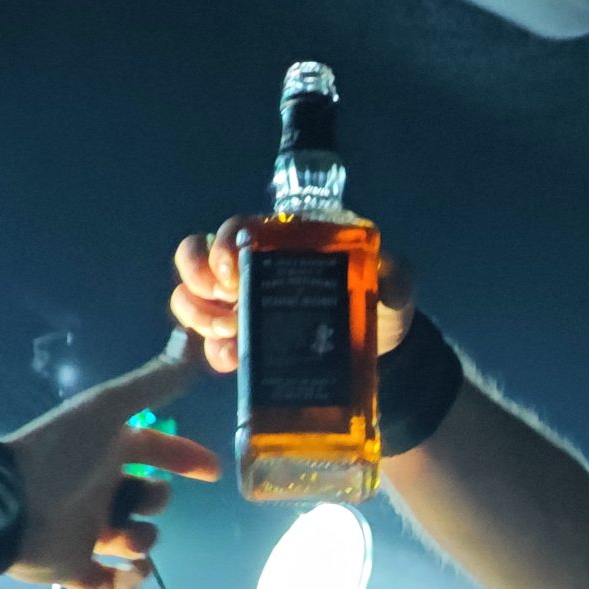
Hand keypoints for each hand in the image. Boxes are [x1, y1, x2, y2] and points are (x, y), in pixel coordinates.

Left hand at [3, 340, 223, 588]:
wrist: (7, 505)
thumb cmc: (60, 455)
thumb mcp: (110, 409)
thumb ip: (153, 383)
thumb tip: (193, 345)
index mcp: (105, 452)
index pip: (153, 451)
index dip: (184, 458)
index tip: (212, 472)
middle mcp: (97, 488)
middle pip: (146, 498)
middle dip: (156, 501)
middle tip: (143, 502)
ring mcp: (84, 529)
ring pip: (134, 540)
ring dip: (143, 540)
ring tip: (127, 539)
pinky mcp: (73, 567)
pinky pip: (111, 583)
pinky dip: (129, 582)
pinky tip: (134, 571)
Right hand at [169, 218, 414, 374]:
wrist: (379, 350)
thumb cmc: (380, 303)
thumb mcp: (394, 284)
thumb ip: (395, 275)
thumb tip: (388, 282)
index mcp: (282, 242)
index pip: (237, 229)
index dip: (222, 244)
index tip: (231, 270)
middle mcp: (253, 269)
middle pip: (197, 259)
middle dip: (197, 279)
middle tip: (224, 302)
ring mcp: (244, 305)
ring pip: (193, 298)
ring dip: (199, 315)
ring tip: (229, 332)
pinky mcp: (245, 343)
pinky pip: (212, 342)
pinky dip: (214, 351)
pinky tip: (230, 359)